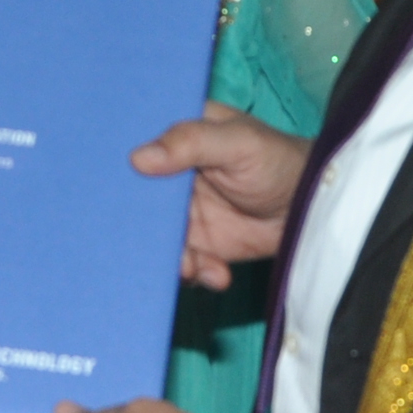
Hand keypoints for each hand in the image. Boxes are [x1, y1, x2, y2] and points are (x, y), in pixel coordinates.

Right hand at [133, 102, 310, 289]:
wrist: (313, 209)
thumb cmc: (279, 161)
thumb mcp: (238, 142)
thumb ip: (190, 142)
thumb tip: (138, 158)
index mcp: (178, 139)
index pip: (134, 145)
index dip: (115, 164)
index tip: (100, 185)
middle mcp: (172, 177)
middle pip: (135, 199)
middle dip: (135, 225)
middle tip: (148, 242)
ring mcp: (183, 213)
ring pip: (154, 237)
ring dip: (168, 256)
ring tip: (191, 266)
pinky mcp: (198, 245)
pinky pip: (180, 262)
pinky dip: (194, 273)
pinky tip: (217, 274)